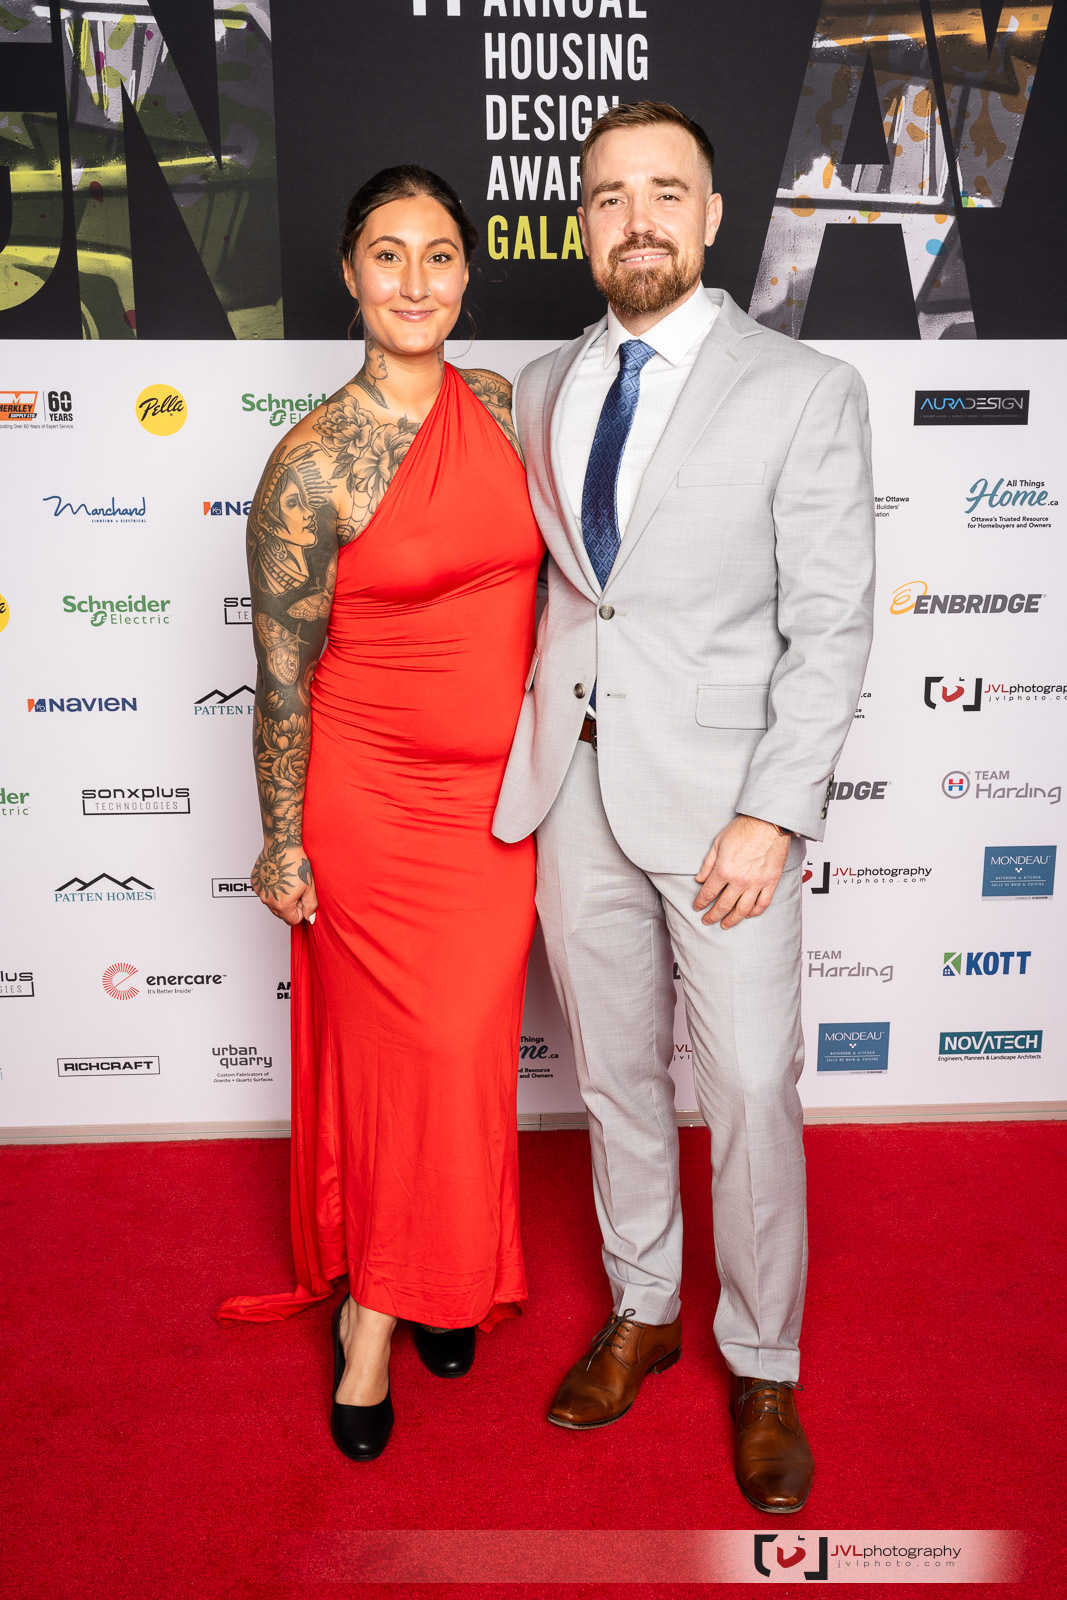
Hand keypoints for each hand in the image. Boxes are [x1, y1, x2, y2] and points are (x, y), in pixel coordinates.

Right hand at [251, 840, 318, 926]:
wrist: (282, 845)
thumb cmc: (296, 863)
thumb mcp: (309, 887)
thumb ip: (310, 906)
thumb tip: (309, 919)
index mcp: (282, 904)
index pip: (293, 920)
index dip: (300, 910)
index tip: (302, 898)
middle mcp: (268, 900)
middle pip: (281, 914)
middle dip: (290, 905)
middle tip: (297, 888)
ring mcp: (260, 892)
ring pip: (272, 903)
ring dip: (280, 897)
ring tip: (287, 881)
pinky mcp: (255, 883)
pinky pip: (264, 892)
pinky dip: (271, 888)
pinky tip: (278, 876)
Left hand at [693, 815, 789, 929]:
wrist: (769, 823)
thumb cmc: (744, 828)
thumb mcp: (718, 843)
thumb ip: (708, 863)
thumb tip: (699, 879)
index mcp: (724, 870)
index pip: (708, 893)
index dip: (700, 903)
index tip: (697, 907)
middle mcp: (740, 880)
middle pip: (723, 905)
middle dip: (713, 915)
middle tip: (707, 920)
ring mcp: (757, 883)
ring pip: (743, 909)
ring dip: (732, 920)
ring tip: (725, 924)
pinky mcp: (771, 882)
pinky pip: (763, 903)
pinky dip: (755, 912)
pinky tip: (748, 915)